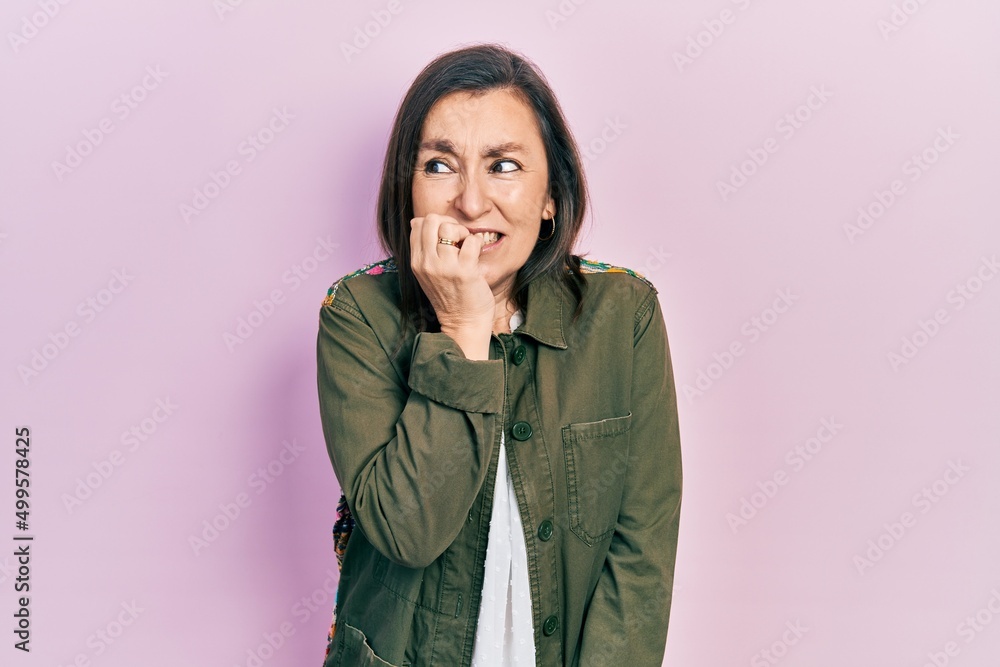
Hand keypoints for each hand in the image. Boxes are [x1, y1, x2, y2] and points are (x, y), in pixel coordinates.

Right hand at [409, 214, 493, 358]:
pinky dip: (476, 242)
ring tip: (467, 247)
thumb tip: (417, 220)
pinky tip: (476, 254)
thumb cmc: (450, 296)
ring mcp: (444, 267)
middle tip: (458, 238)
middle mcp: (426, 263)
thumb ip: (423, 249)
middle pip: (432, 220)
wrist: (463, 323)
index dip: (435, 223)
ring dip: (463, 233)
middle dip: (449, 223)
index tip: (447, 236)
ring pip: (449, 227)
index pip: (418, 224)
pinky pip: (471, 240)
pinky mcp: (464, 271)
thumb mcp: (427, 273)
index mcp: (416, 262)